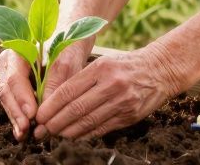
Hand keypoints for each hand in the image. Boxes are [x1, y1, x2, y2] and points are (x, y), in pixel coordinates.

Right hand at [0, 41, 89, 139]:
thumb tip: (46, 106)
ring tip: (24, 135)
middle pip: (7, 91)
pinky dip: (19, 118)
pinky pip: (14, 103)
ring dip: (16, 118)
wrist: (69, 35)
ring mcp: (11, 75)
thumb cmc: (68, 44)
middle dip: (15, 113)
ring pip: (9, 100)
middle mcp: (10, 63)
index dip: (22, 98)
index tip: (32, 115)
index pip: (15, 77)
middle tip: (25, 130)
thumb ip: (56, 79)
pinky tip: (24, 132)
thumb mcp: (66, 59)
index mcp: (18, 50)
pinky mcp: (18, 88)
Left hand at [33, 47, 182, 139]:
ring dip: (68, 131)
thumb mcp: (103, 63)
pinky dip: (85, 134)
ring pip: (88, 121)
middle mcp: (111, 85)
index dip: (51, 106)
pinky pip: (102, 128)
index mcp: (100, 68)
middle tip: (42, 130)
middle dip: (55, 122)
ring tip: (55, 135)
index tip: (39, 115)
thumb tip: (55, 100)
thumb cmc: (125, 65)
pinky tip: (74, 136)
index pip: (68, 91)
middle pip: (76, 109)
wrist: (160, 70)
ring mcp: (122, 102)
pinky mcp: (130, 116)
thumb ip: (82, 79)